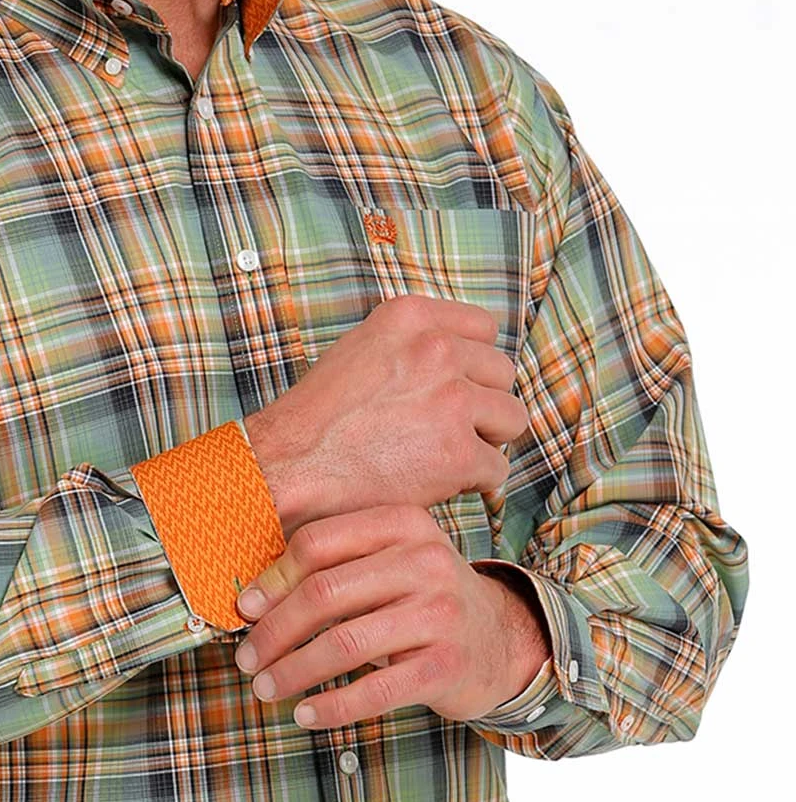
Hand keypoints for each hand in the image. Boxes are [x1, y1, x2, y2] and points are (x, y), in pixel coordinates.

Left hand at [232, 506, 551, 729]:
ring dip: (293, 672)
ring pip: (343, 643)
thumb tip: (252, 600)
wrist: (500, 641)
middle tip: (247, 660)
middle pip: (324, 593)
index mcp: (403, 525)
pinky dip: (331, 706)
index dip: (272, 580)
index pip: (318, 544)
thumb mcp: (390, 565)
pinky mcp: (446, 666)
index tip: (245, 612)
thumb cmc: (423, 602)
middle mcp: (426, 562)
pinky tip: (304, 714)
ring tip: (265, 690)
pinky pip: (375, 690)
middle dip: (274, 632)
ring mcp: (440, 614)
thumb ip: (335, 568)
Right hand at [243, 293, 529, 536]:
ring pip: (512, 419)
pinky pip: (497, 468)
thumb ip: (412, 345)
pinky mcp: (457, 452)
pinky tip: (441, 485)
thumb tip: (461, 358)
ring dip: (486, 442)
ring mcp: (451, 400)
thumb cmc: (317, 420)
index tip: (454, 389)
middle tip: (445, 432)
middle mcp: (437, 349)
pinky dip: (475, 483)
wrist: (289, 469)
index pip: (484, 329)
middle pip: (503, 374)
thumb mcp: (361, 349)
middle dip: (481, 405)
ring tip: (446, 458)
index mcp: (412, 317)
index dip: (473, 366)